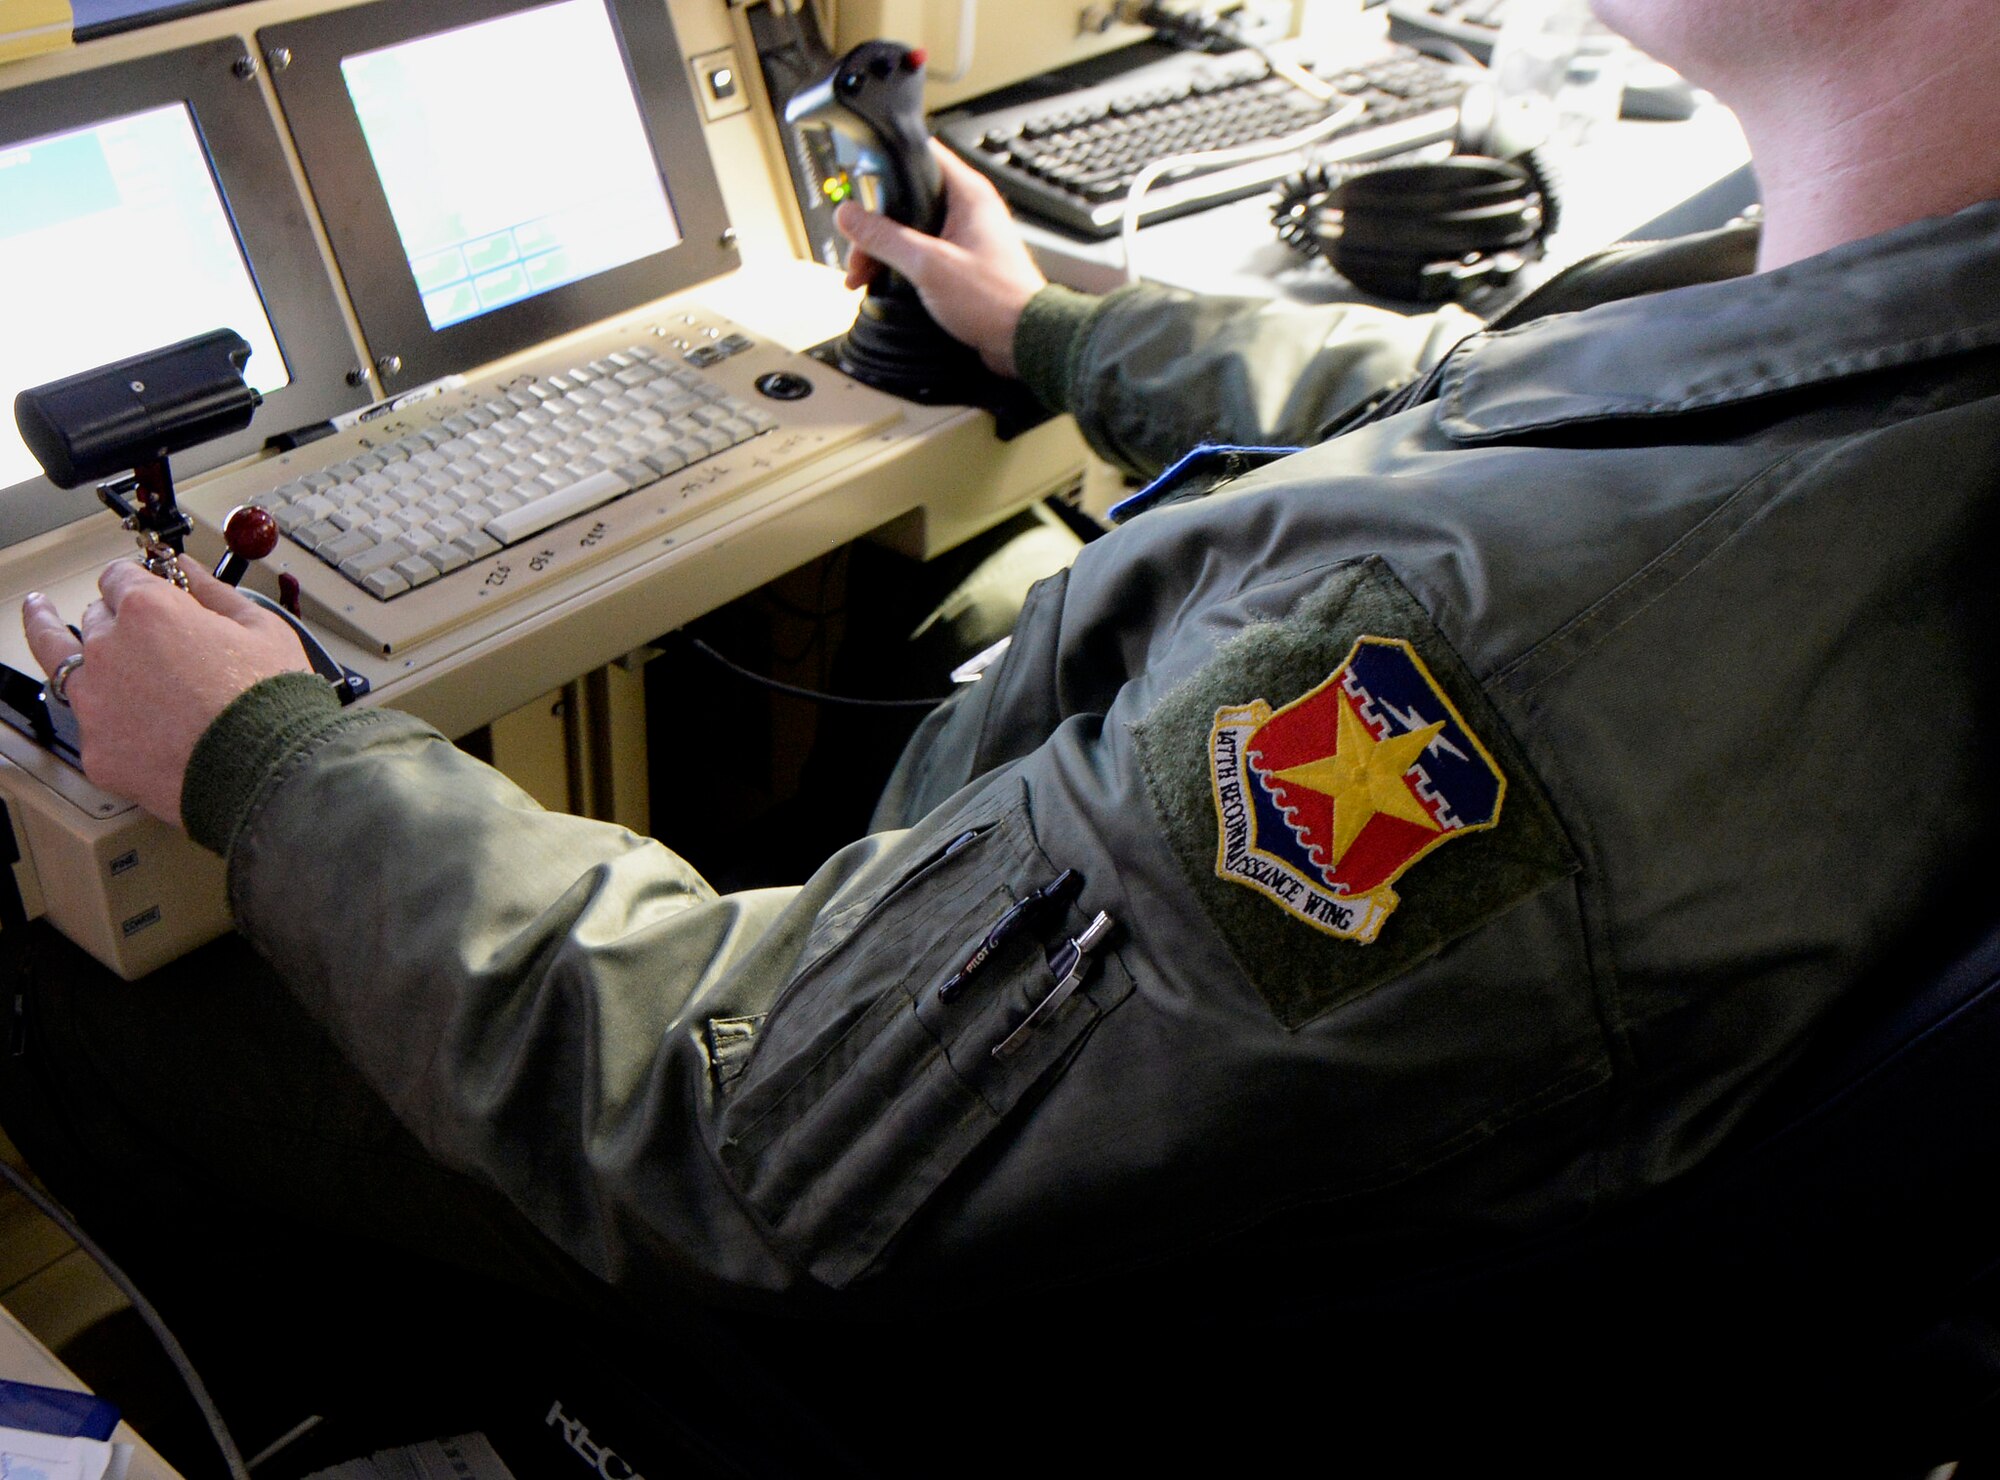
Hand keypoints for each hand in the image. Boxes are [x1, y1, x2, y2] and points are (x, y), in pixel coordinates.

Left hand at [22, 560, 311, 826]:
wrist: (269, 774)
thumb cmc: (272, 702)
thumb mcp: (262, 629)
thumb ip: (214, 591)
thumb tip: (188, 569)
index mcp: (148, 611)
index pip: (120, 576)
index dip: (139, 580)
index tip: (148, 587)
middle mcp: (109, 651)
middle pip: (95, 618)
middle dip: (117, 618)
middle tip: (140, 629)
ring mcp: (97, 704)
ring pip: (63, 663)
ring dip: (62, 642)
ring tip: (41, 615)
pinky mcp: (98, 752)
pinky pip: (93, 724)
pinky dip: (106, 717)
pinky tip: (123, 716)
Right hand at [834, 142, 1047, 377]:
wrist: (1025, 340)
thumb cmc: (995, 300)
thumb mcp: (928, 265)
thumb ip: (884, 237)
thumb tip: (849, 216)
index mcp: (967, 193)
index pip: (921, 154)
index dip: (886, 166)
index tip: (860, 187)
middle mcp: (967, 209)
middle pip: (907, 197)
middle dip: (875, 222)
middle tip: (857, 248)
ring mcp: (964, 236)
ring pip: (910, 228)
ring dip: (882, 248)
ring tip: (861, 275)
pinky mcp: (961, 263)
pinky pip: (921, 253)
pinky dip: (899, 265)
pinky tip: (880, 283)